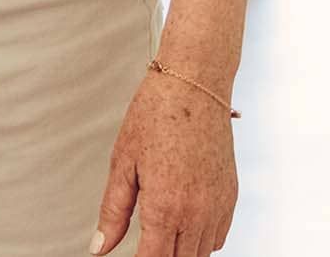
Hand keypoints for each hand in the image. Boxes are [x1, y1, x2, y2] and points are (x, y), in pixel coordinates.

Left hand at [92, 70, 238, 255]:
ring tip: (159, 237)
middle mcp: (196, 213)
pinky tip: (182, 227)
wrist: (193, 88)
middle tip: (142, 246)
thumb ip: (113, 212)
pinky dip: (201, 242)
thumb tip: (99, 247)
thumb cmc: (155, 117)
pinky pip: (218, 238)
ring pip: (200, 254)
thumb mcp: (122, 164)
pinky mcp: (230, 198)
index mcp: (165, 206)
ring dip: (180, 253)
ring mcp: (218, 207)